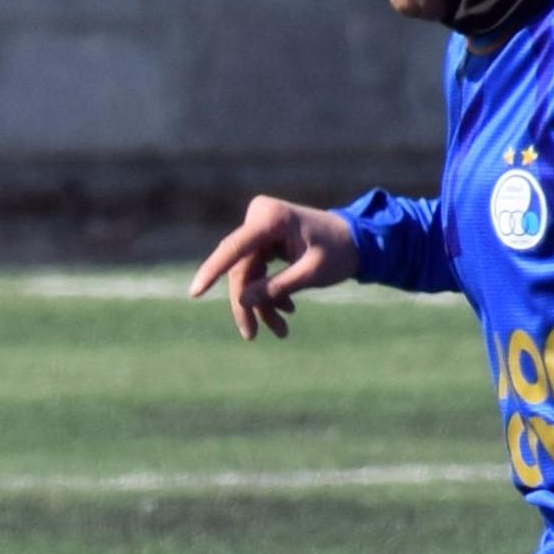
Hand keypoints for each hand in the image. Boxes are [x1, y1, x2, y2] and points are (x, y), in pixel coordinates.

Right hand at [189, 195, 357, 339]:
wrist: (357, 240)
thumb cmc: (339, 252)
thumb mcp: (311, 273)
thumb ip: (278, 286)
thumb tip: (242, 300)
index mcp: (271, 218)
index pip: (234, 248)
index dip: (212, 270)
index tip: (195, 292)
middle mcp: (259, 218)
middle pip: (239, 268)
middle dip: (246, 304)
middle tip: (251, 336)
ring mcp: (259, 228)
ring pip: (246, 275)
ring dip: (260, 304)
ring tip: (281, 332)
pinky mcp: (262, 240)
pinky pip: (255, 272)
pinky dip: (268, 294)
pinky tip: (287, 311)